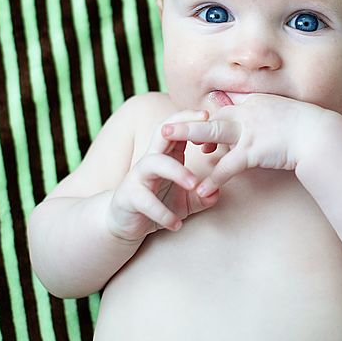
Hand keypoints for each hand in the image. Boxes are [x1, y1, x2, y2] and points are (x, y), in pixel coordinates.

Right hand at [106, 109, 219, 240]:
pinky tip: (177, 224)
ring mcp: (137, 177)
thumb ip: (201, 196)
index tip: (208, 115)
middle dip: (181, 129)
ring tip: (195, 185)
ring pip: (154, 163)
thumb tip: (217, 193)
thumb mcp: (184, 201)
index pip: (176, 129)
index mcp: (165, 156)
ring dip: (177, 171)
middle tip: (203, 135)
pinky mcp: (128, 197)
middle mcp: (150, 161)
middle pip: (163, 135)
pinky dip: (163, 213)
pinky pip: (145, 201)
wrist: (124, 224)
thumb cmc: (157, 204)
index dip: (189, 119)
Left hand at [161, 93, 327, 196]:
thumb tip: (260, 129)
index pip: (225, 110)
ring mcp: (250, 130)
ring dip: (187, 136)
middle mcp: (249, 112)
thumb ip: (269, 120)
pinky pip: (228, 165)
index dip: (210, 120)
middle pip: (212, 116)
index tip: (199, 130)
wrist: (321, 136)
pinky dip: (214, 178)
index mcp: (255, 104)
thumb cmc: (309, 129)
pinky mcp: (253, 150)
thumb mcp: (285, 117)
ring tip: (164, 142)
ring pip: (212, 132)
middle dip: (188, 122)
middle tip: (165, 128)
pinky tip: (201, 190)